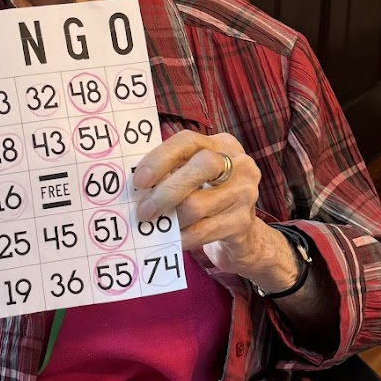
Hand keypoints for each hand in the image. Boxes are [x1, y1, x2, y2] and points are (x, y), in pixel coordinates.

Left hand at [132, 131, 294, 286]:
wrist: (242, 235)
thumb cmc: (208, 198)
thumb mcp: (195, 177)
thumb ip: (172, 172)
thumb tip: (136, 185)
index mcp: (222, 145)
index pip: (189, 141)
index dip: (160, 158)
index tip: (139, 180)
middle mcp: (239, 164)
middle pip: (201, 167)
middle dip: (166, 190)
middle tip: (143, 211)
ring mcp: (245, 193)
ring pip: (197, 205)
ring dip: (171, 219)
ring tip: (158, 226)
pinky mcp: (243, 222)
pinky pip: (202, 231)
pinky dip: (181, 237)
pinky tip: (172, 239)